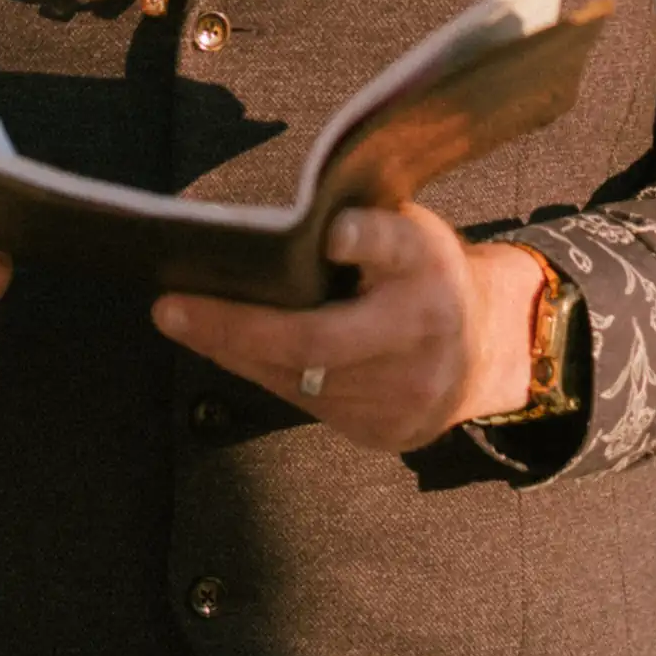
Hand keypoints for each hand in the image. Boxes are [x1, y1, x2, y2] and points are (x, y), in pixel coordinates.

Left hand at [152, 206, 542, 454]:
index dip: (366, 239)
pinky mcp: (390, 430)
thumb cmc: (423, 274)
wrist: (484, 350)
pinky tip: (226, 349)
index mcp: (428, 265)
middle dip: (235, 326)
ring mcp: (408, 391)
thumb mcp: (407, 230)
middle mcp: (424, 331)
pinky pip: (308, 405)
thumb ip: (360, 226)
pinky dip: (262, 374)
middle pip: (318, 339)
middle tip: (170, 309)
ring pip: (300, 380)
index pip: (397, 246)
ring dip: (233, 351)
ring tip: (183, 323)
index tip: (332, 234)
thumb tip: (278, 226)